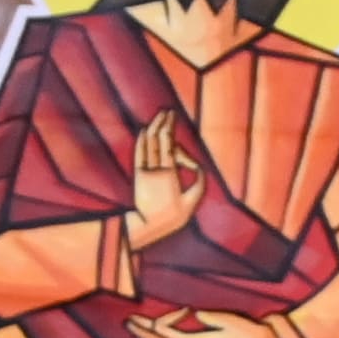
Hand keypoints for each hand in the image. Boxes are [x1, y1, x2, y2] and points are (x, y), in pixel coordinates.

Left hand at [124, 114, 203, 250]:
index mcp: (169, 175)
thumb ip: (199, 183)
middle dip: (162, 124)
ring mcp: (145, 172)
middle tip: (168, 111)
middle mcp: (155, 170)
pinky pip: (140, 153)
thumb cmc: (172, 218)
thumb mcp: (192, 202)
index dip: (170, 129)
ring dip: (153, 128)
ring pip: (148, 144)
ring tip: (159, 116)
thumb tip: (199, 167)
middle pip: (157, 141)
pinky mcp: (138, 176)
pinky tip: (144, 131)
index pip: (169, 146)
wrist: (147, 226)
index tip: (174, 118)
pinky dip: (142, 141)